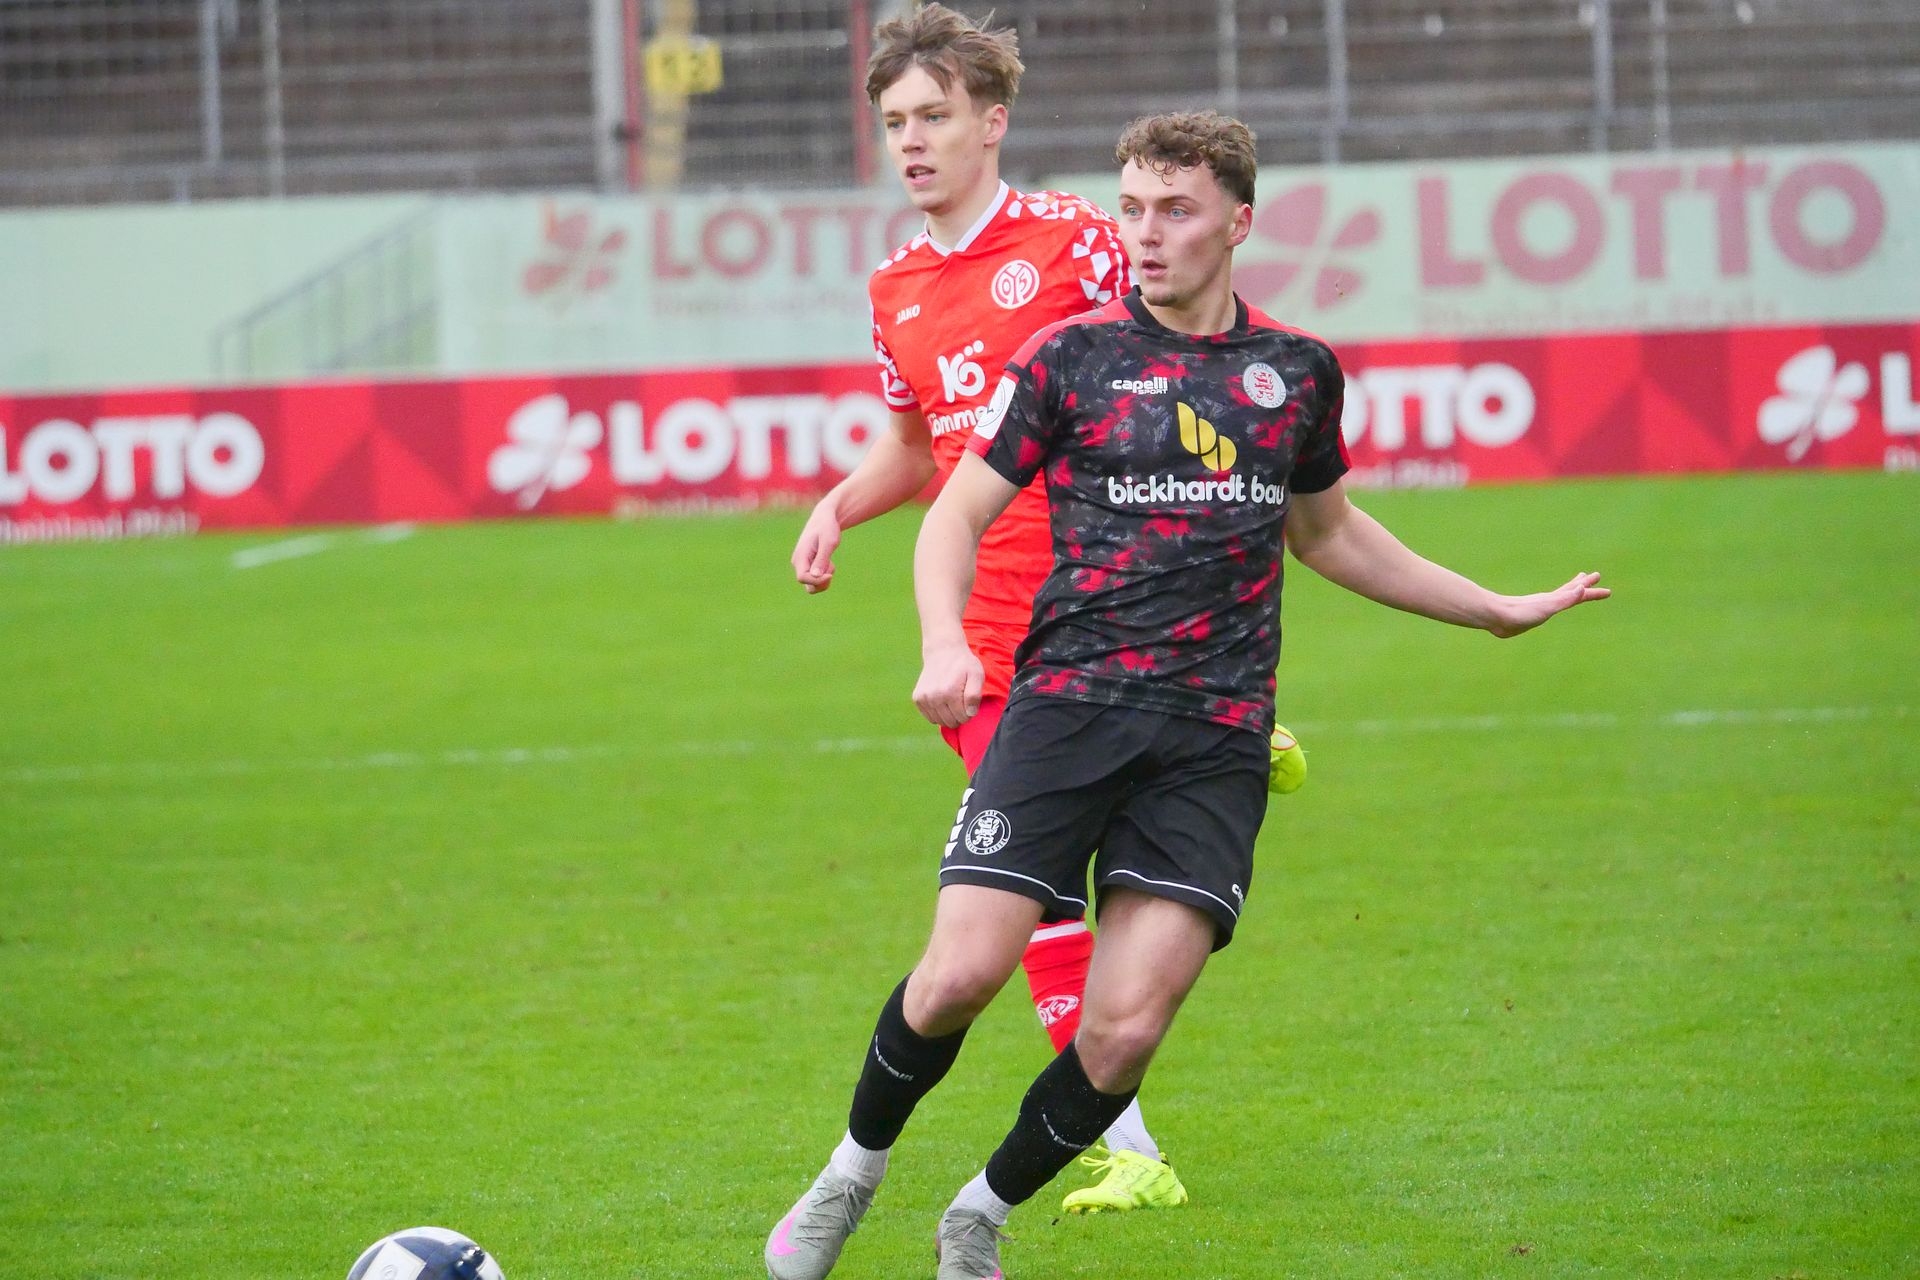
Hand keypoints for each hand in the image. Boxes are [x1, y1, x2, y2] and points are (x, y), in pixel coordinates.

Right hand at [791, 503, 841, 593]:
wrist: (824, 519)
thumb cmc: (827, 528)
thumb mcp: (828, 542)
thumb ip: (822, 559)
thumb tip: (815, 576)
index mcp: (800, 556)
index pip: (803, 578)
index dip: (818, 580)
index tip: (831, 574)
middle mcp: (798, 563)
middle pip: (809, 586)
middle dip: (823, 582)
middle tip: (832, 566)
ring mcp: (803, 566)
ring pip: (813, 586)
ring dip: (825, 579)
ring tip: (830, 562)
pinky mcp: (808, 566)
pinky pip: (817, 580)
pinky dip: (825, 575)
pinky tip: (828, 561)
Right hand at [913, 639, 984, 727]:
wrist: (943, 651)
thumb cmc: (963, 664)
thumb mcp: (976, 675)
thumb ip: (975, 695)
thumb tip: (970, 713)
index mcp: (950, 693)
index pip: (963, 718)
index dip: (969, 712)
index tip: (968, 700)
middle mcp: (934, 697)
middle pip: (951, 722)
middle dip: (959, 716)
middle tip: (961, 700)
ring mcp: (924, 698)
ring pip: (939, 722)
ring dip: (948, 715)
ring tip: (951, 700)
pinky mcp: (917, 698)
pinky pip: (930, 717)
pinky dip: (937, 714)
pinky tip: (942, 701)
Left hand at [1488, 571, 1610, 637]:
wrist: (1495, 616)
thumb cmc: (1520, 613)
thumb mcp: (1547, 607)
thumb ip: (1564, 599)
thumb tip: (1581, 588)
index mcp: (1554, 599)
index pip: (1577, 594)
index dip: (1592, 592)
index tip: (1607, 590)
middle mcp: (1548, 600)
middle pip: (1570, 590)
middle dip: (1584, 585)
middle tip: (1595, 577)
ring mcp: (1539, 606)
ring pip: (1559, 597)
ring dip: (1570, 590)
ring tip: (1576, 586)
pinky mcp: (1531, 614)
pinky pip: (1549, 606)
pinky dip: (1555, 603)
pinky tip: (1552, 604)